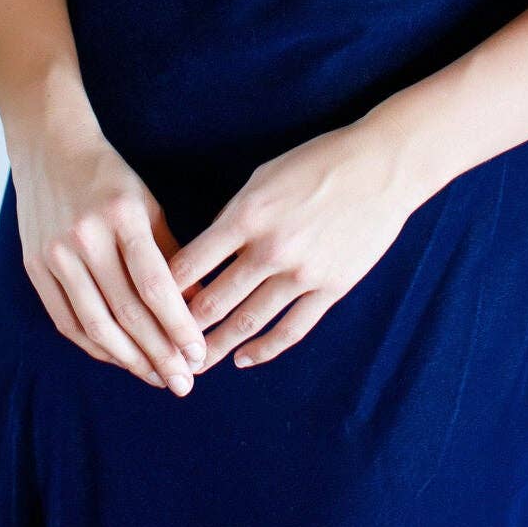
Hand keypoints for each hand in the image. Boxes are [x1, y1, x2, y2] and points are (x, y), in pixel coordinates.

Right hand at [9, 121, 208, 394]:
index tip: (199, 355)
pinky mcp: (34, 267)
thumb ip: (171, 255)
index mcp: (121, 216)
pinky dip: (95, 346)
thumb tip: (197, 308)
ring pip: (95, 325)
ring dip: (129, 360)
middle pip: (126, 312)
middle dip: (159, 354)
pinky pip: (67, 320)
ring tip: (156, 378)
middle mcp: (85, 237)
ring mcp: (55, 254)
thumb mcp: (148, 205)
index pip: (154, 284)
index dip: (178, 326)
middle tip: (184, 382)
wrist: (50, 149)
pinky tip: (120, 358)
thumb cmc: (110, 179)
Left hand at [165, 119, 417, 374]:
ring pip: (248, 322)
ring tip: (195, 364)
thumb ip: (233, 217)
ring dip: (217, 347)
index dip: (164, 290)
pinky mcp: (330, 289)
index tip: (146, 306)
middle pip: (213, 302)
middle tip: (161, 347)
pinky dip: (265, 349)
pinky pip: (291, 330)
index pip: (191, 264)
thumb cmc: (317, 162)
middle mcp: (270, 249)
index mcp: (247, 215)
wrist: (381, 167)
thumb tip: (204, 255)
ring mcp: (302, 273)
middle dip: (183, 329)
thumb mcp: (263, 177)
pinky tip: (245, 359)